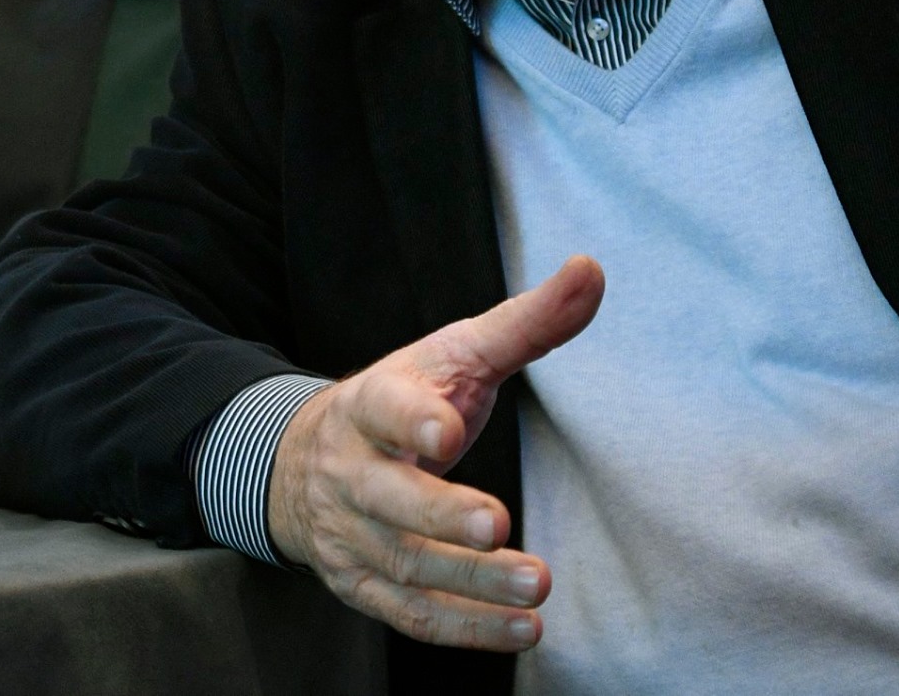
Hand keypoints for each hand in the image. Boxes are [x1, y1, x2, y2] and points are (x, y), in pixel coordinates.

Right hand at [265, 255, 604, 650]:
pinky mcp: (363, 585)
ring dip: (472, 582)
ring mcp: (352, 534)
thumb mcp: (454, 355)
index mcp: (370, 403)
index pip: (383, 407)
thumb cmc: (404, 401)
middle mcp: (351, 472)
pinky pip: (412, 614)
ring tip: (538, 585)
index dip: (411, 421)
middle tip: (498, 524)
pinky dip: (466, 628)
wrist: (305, 462)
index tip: (446, 429)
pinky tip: (522, 629)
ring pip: (406, 564)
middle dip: (442, 515)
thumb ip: (524, 323)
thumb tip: (592, 270)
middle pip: (388, 499)